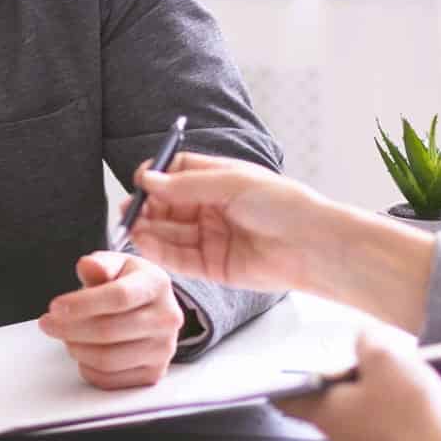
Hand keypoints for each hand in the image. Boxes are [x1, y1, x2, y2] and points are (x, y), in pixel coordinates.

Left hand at [37, 252, 184, 388]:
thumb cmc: (128, 284)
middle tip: (47, 323)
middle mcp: (167, 319)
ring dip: (76, 349)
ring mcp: (163, 350)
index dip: (82, 304)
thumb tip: (88, 266)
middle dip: (69, 329)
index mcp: (157, 284)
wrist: (151, 309)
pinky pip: (109, 380)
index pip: (118, 297)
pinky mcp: (153, 374)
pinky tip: (83, 351)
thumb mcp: (115, 265)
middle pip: (109, 331)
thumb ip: (100, 265)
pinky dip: (87, 368)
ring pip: (107, 359)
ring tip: (66, 336)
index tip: (55, 307)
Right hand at [120, 152, 330, 294]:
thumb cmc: (283, 205)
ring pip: (171, 232)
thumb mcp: (231, 183)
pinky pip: (180, 257)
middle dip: (147, 207)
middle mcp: (213, 208)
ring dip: (149, 229)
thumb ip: (186, 185)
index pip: (178, 174)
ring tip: (130, 226)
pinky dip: (160, 250)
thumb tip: (148, 179)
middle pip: (169, 206)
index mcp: (220, 181)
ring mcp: (212, 237)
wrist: (311, 245)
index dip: (157, 177)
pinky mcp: (213, 266)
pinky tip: (144, 242)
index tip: (141, 180)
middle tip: (129, 209)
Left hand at [275, 328, 440, 440]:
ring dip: (381, 397)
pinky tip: (426, 400)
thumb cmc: (409, 409)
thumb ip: (366, 341)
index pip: (291, 402)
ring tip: (408, 377)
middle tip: (371, 363)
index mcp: (327, 415)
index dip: (287, 386)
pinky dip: (403, 415)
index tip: (286, 378)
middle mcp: (342, 440)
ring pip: (366, 417)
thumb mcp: (384, 356)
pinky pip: (393, 431)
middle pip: (334, 404)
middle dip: (350, 382)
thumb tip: (363, 340)